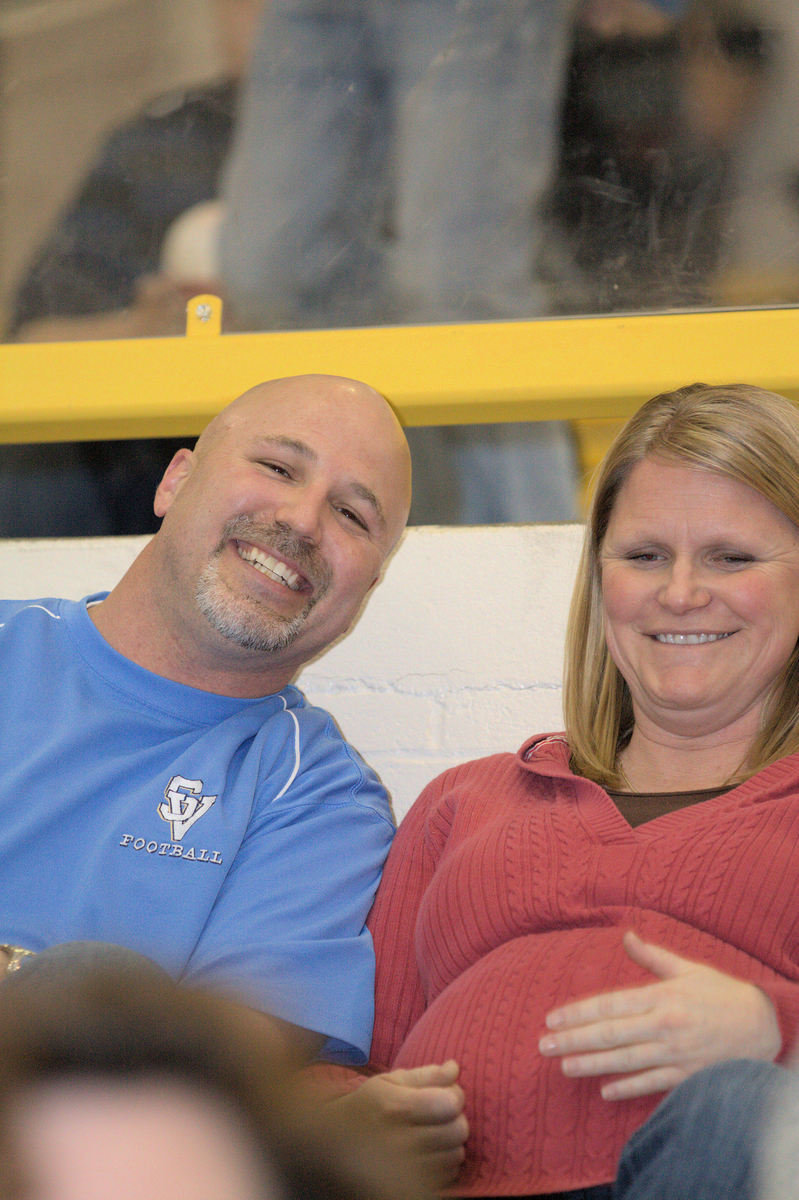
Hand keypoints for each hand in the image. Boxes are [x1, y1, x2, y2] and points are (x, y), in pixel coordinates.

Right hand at [335, 1061, 468, 1187]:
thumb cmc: (364, 1108)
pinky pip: (448, 1175)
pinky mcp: (408, 1189)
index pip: (451, 1103)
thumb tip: (455, 1068)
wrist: (331, 1147)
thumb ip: (426, 1074)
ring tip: (430, 1134)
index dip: (454, 1095)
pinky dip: (444, 1163)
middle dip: (454, 1118)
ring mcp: (405, 1172)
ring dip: (450, 1143)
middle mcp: (401, 1142)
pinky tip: (426, 1153)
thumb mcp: (387, 1083)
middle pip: (458, 1130)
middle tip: (438, 1115)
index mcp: (396, 1108)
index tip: (444, 1094)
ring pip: (456, 1155)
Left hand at [539, 931, 780, 1099]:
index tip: (551, 1018)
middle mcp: (664, 1026)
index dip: (578, 1012)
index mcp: (661, 997)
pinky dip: (628, 1088)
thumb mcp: (688, 969)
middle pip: (610, 1034)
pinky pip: (652, 1083)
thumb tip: (626, 935)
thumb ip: (653, 956)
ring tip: (564, 1066)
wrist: (764, 1027)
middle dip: (574, 1039)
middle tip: (543, 1044)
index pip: (609, 1004)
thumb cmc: (722, 994)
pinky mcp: (687, 1076)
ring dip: (592, 1064)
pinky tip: (605, 1092)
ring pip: (625, 1060)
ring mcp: (675, 1054)